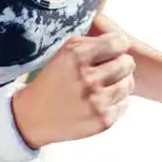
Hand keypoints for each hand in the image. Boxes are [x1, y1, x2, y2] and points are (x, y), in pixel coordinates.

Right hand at [12, 27, 135, 148]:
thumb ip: (94, 40)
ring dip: (121, 82)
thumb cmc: (54, 79)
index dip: (119, 45)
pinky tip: (102, 100)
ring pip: (129, 83)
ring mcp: (96, 101)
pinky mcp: (102, 120)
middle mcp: (87, 78)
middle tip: (110, 68)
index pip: (119, 42)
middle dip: (121, 63)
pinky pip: (125, 103)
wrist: (32, 117)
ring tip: (107, 84)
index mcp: (77, 56)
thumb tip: (122, 41)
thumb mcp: (65, 51)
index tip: (114, 50)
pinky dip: (117, 101)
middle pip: (128, 63)